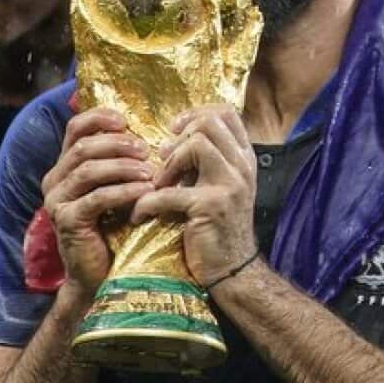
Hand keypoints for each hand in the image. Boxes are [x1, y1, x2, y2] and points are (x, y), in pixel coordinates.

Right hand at [41, 108, 155, 300]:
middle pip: (83, 147)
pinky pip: (97, 198)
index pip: (75, 128)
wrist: (98, 275)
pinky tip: (146, 192)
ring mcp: (56, 201)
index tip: (125, 120)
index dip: (99, 118)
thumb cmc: (112, 230)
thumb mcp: (114, 190)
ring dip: (123, 167)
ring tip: (150, 171)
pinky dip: (124, 192)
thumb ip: (118, 165)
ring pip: (88, 170)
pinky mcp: (67, 221)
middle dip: (118, 144)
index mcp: (63, 167)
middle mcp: (54, 180)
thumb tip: (145, 137)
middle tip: (146, 149)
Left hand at [130, 105, 257, 287]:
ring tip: (158, 184)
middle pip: (209, 123)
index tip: (175, 131)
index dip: (196, 113)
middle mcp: (242, 167)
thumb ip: (207, 161)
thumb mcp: (219, 186)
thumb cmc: (217, 227)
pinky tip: (139, 215)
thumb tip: (174, 137)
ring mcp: (230, 185)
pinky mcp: (210, 207)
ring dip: (167, 164)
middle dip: (179, 137)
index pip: (226, 113)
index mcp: (244, 159)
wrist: (231, 269)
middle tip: (164, 159)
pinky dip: (146, 203)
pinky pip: (169, 191)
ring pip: (197, 144)